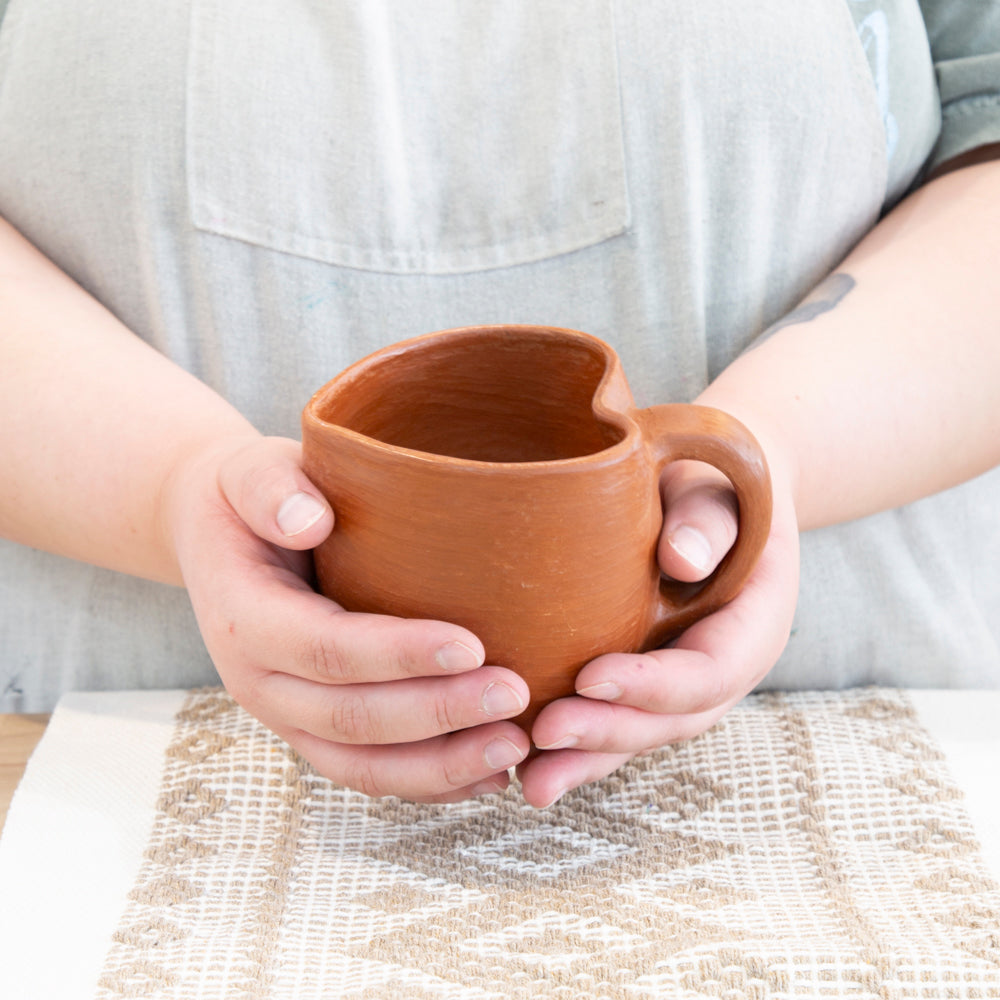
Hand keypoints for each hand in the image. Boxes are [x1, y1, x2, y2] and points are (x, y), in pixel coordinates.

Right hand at [164, 433, 530, 802]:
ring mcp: (286, 716)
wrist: (219, 539)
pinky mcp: (313, 731)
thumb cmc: (249, 500)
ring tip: (515, 748)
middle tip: (516, 694)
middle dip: (440, 713)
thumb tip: (309, 519)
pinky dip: (428, 782)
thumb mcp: (248, 474)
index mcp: (245, 620)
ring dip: (441, 766)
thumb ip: (269, 489)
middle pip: (353, 718)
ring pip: (362, 766)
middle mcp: (259, 684)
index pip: (327, 648)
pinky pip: (368, 773)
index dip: (399, 654)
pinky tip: (488, 777)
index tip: (472, 644)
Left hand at [518, 450, 798, 808]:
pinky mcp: (645, 684)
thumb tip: (681, 560)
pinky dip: (575, 750)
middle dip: (608, 733)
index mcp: (752, 626)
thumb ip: (708, 521)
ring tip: (528, 783)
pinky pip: (615, 724)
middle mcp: (720, 669)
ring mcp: (682, 684)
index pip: (709, 671)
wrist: (712, 493)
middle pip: (669, 720)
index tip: (590, 679)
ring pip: (638, 735)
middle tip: (545, 734)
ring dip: (585, 762)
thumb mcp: (722, 490)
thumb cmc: (713, 483)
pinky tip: (524, 765)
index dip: (652, 684)